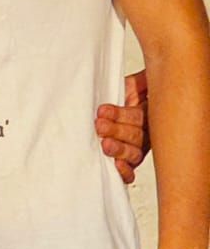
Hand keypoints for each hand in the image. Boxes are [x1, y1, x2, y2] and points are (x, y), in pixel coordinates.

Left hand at [95, 69, 149, 185]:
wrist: (106, 113)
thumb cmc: (118, 100)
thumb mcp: (129, 86)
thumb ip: (139, 82)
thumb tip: (149, 74)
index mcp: (146, 116)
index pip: (137, 117)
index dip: (121, 114)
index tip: (102, 110)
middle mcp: (144, 135)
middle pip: (135, 136)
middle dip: (116, 130)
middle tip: (99, 125)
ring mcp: (136, 151)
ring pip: (133, 154)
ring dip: (119, 149)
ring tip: (105, 144)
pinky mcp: (127, 165)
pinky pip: (130, 173)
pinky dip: (125, 172)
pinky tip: (116, 166)